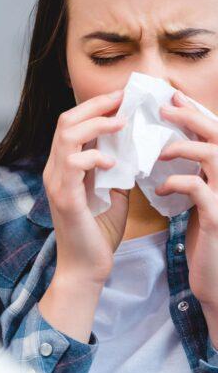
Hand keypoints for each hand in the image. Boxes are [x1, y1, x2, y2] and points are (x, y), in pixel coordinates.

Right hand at [43, 88, 129, 284]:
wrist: (86, 267)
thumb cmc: (98, 232)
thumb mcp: (111, 192)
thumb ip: (115, 169)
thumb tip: (131, 146)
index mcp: (63, 168)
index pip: (70, 125)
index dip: (94, 108)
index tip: (120, 98)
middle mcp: (54, 170)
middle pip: (64, 122)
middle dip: (95, 106)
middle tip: (122, 99)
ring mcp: (56, 183)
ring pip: (66, 137)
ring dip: (96, 125)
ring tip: (120, 122)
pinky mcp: (64, 197)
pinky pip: (74, 164)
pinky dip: (95, 157)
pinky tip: (112, 162)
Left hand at [156, 90, 217, 307]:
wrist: (214, 276)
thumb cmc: (205, 235)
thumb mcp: (200, 199)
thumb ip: (192, 173)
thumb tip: (166, 148)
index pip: (214, 133)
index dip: (196, 112)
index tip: (172, 97)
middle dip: (192, 117)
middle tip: (164, 108)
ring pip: (214, 156)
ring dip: (185, 147)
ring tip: (159, 152)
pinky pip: (200, 189)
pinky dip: (179, 182)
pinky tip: (162, 189)